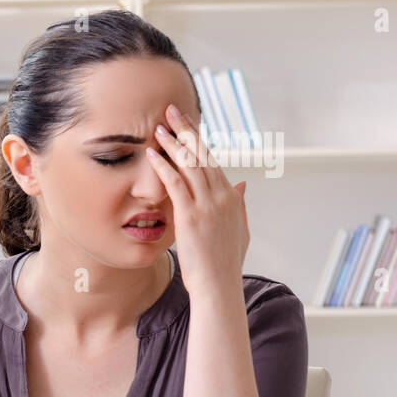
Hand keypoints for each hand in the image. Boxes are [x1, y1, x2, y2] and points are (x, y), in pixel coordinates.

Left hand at [146, 102, 249, 296]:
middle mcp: (222, 196)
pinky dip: (164, 165)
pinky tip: (152, 153)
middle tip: (171, 111)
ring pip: (189, 165)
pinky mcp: (190, 216)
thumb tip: (243, 185)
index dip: (198, 141)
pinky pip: (175, 183)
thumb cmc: (224, 262)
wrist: (218, 285)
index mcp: (232, 198)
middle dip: (187, 130)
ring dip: (173, 143)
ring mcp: (207, 205)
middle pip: (202, 155)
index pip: (213, 161)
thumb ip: (240, 205)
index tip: (187, 126)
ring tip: (158, 126)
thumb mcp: (239, 230)